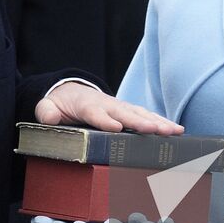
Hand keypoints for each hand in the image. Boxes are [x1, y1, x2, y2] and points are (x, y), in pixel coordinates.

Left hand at [35, 81, 182, 134]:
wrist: (71, 90)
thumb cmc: (61, 103)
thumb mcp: (48, 106)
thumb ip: (46, 111)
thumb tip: (49, 118)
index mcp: (86, 104)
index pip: (95, 112)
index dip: (105, 120)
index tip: (116, 128)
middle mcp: (107, 104)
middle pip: (125, 113)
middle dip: (141, 122)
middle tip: (157, 130)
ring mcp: (119, 107)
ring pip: (140, 113)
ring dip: (158, 122)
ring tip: (175, 131)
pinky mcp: (128, 112)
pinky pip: (146, 116)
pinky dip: (161, 122)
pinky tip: (177, 130)